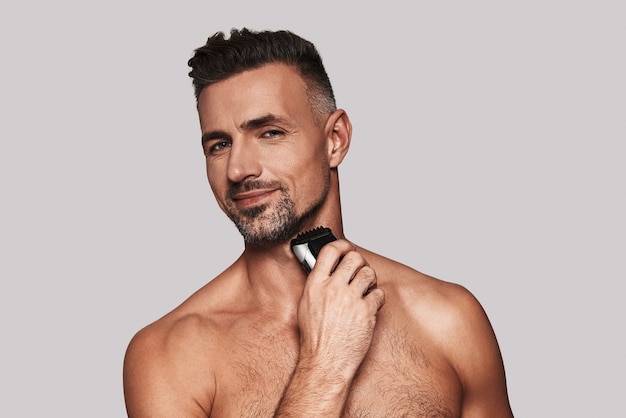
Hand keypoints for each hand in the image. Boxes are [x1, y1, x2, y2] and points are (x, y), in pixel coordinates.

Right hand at [296, 239, 384, 380]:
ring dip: (370, 280)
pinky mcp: (366, 311)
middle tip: (359, 271)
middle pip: (354, 258)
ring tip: (366, 290)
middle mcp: (333, 288)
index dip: (342, 245)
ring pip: (369, 273)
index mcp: (315, 285)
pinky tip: (370, 307)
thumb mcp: (306, 305)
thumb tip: (326, 270)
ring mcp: (350, 299)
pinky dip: (377, 299)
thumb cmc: (315, 339)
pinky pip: (379, 294)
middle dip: (359, 263)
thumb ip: (317, 285)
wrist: (325, 362)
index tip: (347, 248)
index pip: (330, 251)